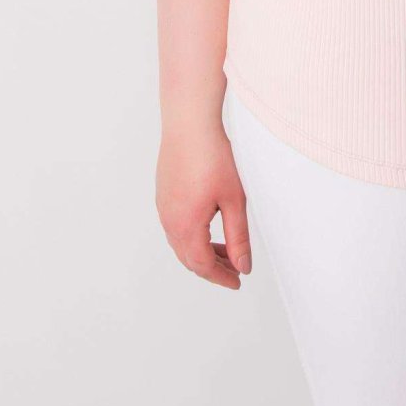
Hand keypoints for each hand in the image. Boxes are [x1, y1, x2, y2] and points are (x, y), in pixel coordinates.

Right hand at [156, 118, 251, 289]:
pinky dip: (192, 235)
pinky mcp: (163, 194)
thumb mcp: (234, 199)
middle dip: (212, 267)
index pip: (202, 265)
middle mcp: (169, 220)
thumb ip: (238, 236)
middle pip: (188, 258)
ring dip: (201, 251)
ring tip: (225, 249)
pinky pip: (175, 226)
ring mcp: (163, 207)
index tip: (237, 282)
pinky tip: (208, 225)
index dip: (221, 277)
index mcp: (186, 226)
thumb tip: (242, 265)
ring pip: (180, 243)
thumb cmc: (213, 157)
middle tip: (234, 269)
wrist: (189, 123)